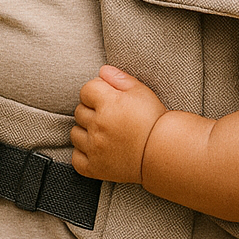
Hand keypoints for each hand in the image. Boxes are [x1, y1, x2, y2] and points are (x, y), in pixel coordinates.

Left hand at [71, 65, 167, 183]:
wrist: (164, 153)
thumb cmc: (154, 120)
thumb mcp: (141, 92)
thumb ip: (119, 78)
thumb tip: (102, 71)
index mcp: (108, 103)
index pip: (86, 90)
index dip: (96, 91)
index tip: (106, 97)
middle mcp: (97, 125)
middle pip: (79, 111)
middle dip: (91, 110)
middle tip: (109, 115)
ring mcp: (94, 148)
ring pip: (74, 133)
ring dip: (85, 131)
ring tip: (103, 132)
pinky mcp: (94, 167)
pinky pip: (76, 158)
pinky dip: (83, 153)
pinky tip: (97, 149)